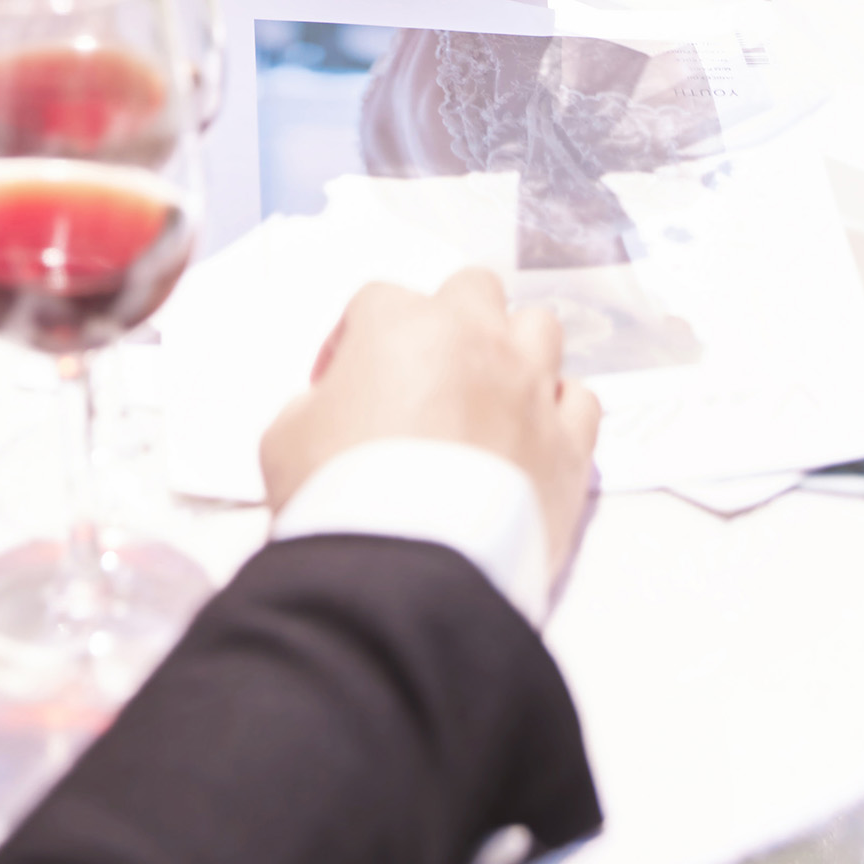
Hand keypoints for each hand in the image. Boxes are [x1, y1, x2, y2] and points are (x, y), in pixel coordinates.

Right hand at [258, 267, 599, 582]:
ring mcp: (529, 389)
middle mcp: (474, 340)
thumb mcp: (284, 437)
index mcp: (400, 325)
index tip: (343, 388)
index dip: (354, 342)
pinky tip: (532, 437)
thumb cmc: (336, 495)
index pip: (377, 301)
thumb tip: (337, 408)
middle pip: (474, 290)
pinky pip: (579, 401)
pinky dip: (557, 412)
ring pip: (539, 329)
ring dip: (513, 352)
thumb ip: (315, 403)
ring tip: (487, 398)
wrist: (406, 573)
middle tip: (425, 375)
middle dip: (450, 321)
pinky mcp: (568, 446)